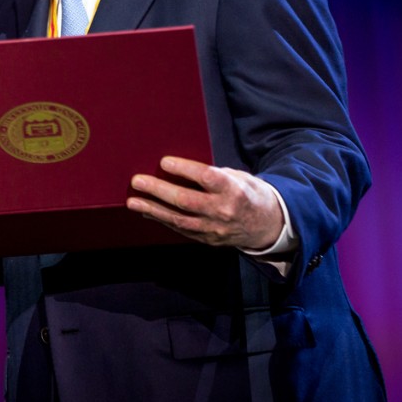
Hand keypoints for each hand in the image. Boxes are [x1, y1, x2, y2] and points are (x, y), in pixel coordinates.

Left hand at [126, 155, 283, 249]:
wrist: (268, 225)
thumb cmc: (249, 192)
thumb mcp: (239, 177)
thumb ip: (213, 174)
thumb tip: (181, 170)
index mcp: (233, 190)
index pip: (206, 178)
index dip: (184, 169)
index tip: (164, 162)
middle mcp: (223, 210)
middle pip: (186, 200)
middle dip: (159, 191)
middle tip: (137, 181)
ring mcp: (215, 228)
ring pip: (179, 220)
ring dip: (153, 210)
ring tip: (133, 201)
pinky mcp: (208, 240)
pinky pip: (181, 230)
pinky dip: (163, 220)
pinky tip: (147, 211)